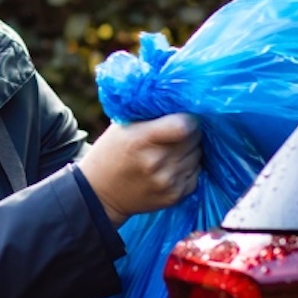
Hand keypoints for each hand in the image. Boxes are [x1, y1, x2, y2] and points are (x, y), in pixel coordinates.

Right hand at [78, 113, 201, 228]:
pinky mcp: (175, 196)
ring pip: (197, 155)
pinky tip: (171, 166)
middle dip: (189, 133)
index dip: (188, 118)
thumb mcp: (122, 127)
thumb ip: (150, 115)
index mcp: (141, 140)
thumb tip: (180, 101)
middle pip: (194, 139)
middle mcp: (156, 162)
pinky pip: (195, 173)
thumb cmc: (112, 152)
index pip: (184, 125)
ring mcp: (167, 182)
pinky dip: (188, 167)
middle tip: (175, 133)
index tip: (182, 116)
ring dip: (189, 150)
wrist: (100, 193)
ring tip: (171, 150)